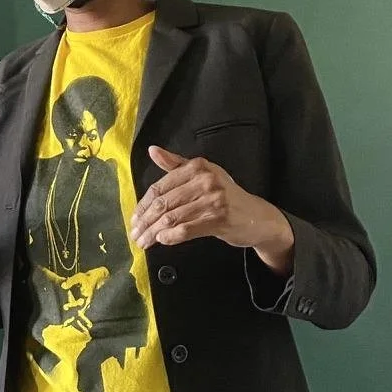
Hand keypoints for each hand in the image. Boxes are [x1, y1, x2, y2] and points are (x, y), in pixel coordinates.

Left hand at [130, 146, 294, 274]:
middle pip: (163, 203)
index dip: (143, 204)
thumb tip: (152, 150)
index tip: (134, 218)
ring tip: (144, 241)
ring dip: (153, 232)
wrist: (257, 217)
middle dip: (145, 221)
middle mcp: (205, 180)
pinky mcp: (219, 219)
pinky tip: (162, 240)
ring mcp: (213, 200)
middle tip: (135, 233)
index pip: (160, 187)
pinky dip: (170, 236)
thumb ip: (175, 164)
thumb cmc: (225, 196)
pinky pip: (186, 229)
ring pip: (172, 218)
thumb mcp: (202, 175)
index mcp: (197, 167)